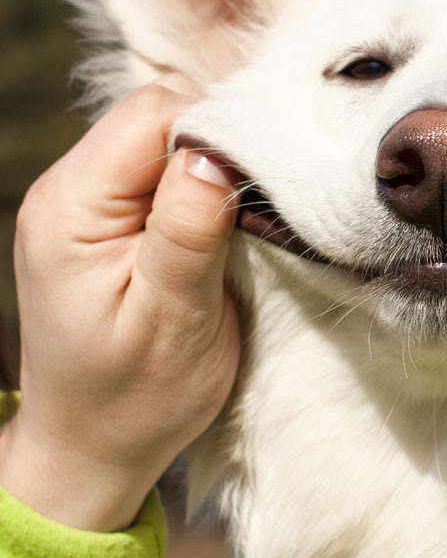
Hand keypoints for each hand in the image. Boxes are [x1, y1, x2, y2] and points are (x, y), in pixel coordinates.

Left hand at [0, 78, 240, 531]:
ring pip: (165, 131)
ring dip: (215, 159)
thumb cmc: (135, 398)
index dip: (219, 130)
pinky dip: (204, 176)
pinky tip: (225, 212)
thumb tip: (216, 152)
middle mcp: (68, 189)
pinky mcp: (109, 212)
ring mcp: (86, 198)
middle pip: (157, 111)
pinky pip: (163, 162)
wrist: (92, 445)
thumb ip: (188, 232)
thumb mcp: (173, 322)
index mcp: (71, 209)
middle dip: (220, 139)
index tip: (267, 178)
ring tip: (246, 209)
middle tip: (264, 196)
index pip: (152, 115)